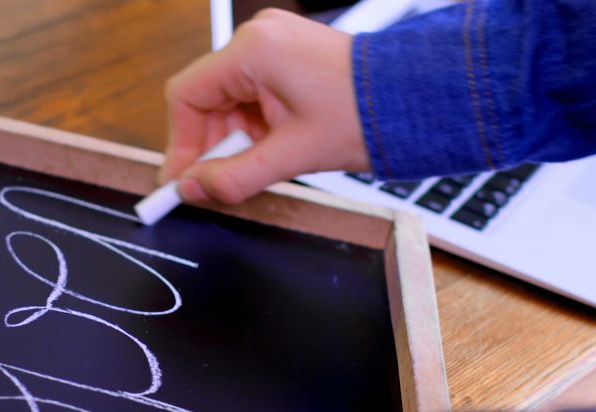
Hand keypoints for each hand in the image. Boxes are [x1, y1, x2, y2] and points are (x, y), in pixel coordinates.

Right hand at [160, 9, 368, 204]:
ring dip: (235, 139)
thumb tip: (191, 190)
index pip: (186, 96)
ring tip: (261, 164)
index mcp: (253, 50)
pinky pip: (252, 94)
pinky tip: (273, 147)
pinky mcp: (288, 57)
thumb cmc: (365, 116)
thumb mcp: (293, 156)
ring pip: (229, 101)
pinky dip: (254, 126)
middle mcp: (258, 37)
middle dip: (212, 145)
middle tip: (219, 183)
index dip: (180, 144)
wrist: (415, 100)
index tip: (181, 182)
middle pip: (206, 98)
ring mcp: (274, 44)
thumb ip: (234, 177)